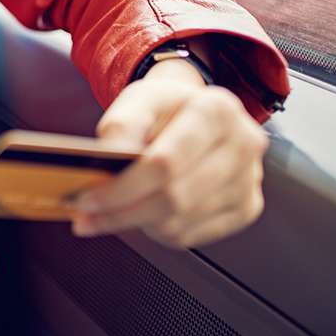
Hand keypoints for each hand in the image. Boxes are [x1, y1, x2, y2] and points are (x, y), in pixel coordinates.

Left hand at [70, 59, 268, 248]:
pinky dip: (158, 232)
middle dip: (122, 212)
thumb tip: (108, 160)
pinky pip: (193, 236)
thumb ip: (121, 126)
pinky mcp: (246, 207)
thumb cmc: (165, 106)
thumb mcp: (138, 99)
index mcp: (217, 110)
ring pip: (181, 221)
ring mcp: (249, 180)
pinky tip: (139, 217)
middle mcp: (243, 145)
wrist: (193, 112)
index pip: (165, 163)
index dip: (123, 187)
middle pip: (174, 197)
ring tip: (107, 215)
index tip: (87, 199)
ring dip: (136, 224)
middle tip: (86, 217)